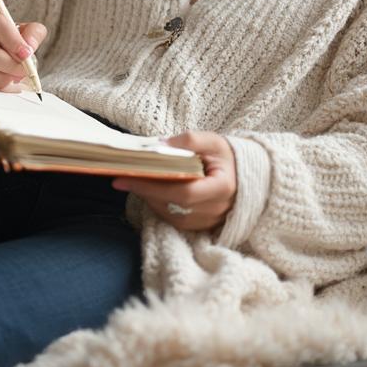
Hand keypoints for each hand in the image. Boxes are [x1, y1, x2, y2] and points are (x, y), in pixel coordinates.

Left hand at [113, 132, 237, 231]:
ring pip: (171, 216)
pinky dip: (159, 206)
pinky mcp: (202, 226)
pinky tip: (150, 191)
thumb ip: (189, 140)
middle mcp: (216, 210)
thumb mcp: (213, 141)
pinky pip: (175, 220)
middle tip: (122, 178)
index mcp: (222, 188)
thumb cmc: (227, 156)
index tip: (128, 176)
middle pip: (173, 206)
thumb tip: (159, 146)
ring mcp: (209, 221)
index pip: (183, 192)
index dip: (153, 186)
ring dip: (150, 199)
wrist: (245, 175)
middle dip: (145, 191)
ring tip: (134, 181)